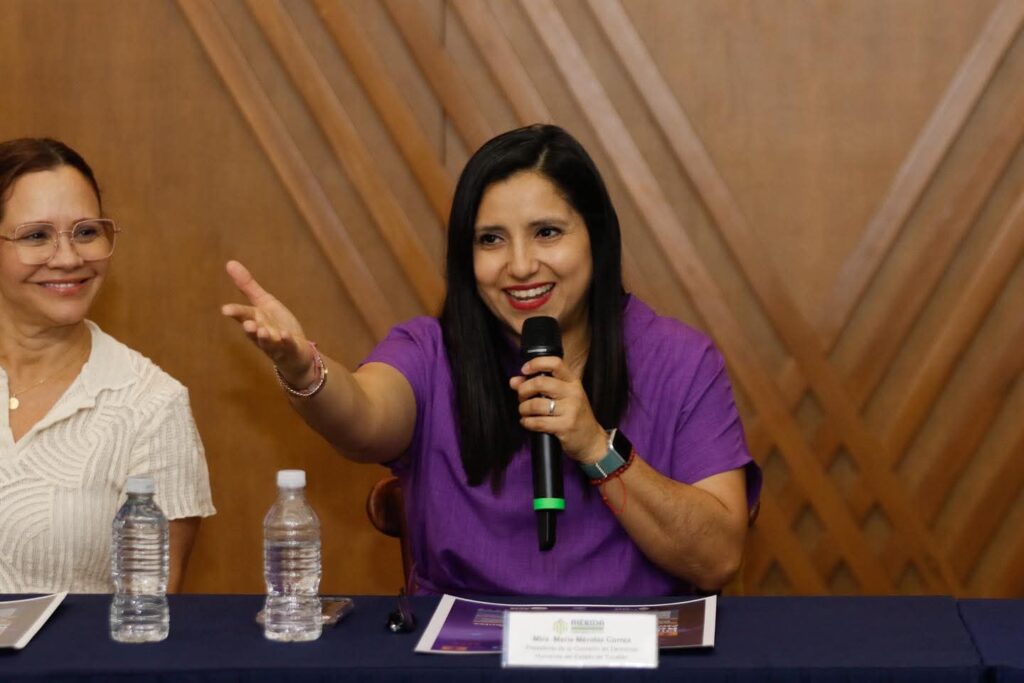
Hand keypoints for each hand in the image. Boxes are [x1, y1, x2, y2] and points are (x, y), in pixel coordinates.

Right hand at [221, 260, 314, 385]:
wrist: (295, 351)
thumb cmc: (276, 325)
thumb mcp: (264, 302)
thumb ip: (247, 286)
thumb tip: (230, 263)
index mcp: (256, 319)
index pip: (244, 315)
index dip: (236, 312)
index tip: (225, 309)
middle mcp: (263, 332)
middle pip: (254, 331)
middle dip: (250, 328)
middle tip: (247, 324)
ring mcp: (276, 344)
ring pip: (268, 342)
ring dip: (265, 337)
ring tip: (263, 331)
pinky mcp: (291, 349)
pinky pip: (288, 346)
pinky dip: (286, 341)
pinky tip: (285, 335)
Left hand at [509, 356, 607, 463]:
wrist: (591, 439)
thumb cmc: (574, 415)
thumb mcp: (562, 397)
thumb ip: (538, 386)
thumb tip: (514, 381)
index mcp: (572, 382)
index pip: (555, 363)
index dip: (536, 364)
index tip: (524, 370)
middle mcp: (573, 393)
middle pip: (540, 383)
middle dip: (524, 390)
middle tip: (521, 397)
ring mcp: (571, 409)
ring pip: (536, 404)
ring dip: (524, 408)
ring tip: (524, 412)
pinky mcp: (566, 426)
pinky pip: (538, 422)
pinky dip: (527, 422)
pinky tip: (527, 422)